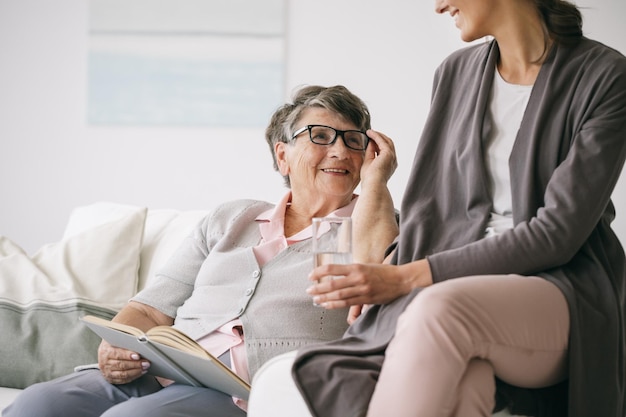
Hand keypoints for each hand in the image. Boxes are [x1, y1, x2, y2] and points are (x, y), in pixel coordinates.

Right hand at [97, 340, 149, 383]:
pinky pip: (122, 380)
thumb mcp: (116, 338)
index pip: (117, 354)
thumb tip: (140, 340)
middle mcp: (104, 362)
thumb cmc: (114, 343)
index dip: (128, 355)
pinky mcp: (110, 378)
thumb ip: (125, 340)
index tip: (138, 356)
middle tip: (146, 363)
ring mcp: (106, 372)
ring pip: (123, 374)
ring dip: (136, 372)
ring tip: (145, 368)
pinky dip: (133, 377)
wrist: (105, 350)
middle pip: (121, 365)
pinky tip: (140, 372)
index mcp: (105, 351)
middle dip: (136, 364)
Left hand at [307, 260, 430, 308]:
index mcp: (357, 267)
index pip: (332, 269)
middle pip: (332, 284)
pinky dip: (335, 304)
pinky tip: (327, 305)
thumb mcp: (367, 266)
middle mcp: (358, 278)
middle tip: (309, 290)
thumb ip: (353, 271)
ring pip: (338, 295)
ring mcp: (362, 289)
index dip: (319, 272)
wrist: (402, 280)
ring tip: (315, 299)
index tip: (311, 276)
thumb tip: (336, 276)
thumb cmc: (384, 272)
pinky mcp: (366, 299)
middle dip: (318, 288)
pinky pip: (347, 303)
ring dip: (324, 298)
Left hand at [361, 130, 396, 184]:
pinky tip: (369, 133)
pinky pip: (382, 141)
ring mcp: (392, 157)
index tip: (370, 139)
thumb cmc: (369, 179)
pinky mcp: (388, 154)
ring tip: (369, 132)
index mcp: (390, 164)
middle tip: (370, 133)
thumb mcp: (369, 162)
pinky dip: (376, 136)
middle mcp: (393, 160)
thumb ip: (371, 152)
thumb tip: (370, 141)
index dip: (378, 143)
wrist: (372, 185)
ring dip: (378, 135)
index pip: (385, 151)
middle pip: (388, 144)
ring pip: (387, 141)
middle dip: (379, 138)